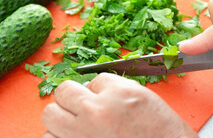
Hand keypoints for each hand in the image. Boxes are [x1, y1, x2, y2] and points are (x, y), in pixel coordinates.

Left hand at [42, 73, 197, 137]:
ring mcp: (83, 135)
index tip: (103, 100)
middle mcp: (96, 113)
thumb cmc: (162, 131)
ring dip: (61, 118)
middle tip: (81, 106)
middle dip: (71, 97)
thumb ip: (114, 89)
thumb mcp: (143, 97)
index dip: (97, 90)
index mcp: (117, 94)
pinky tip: (72, 137)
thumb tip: (93, 89)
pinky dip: (58, 137)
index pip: (91, 80)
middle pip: (63, 91)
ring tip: (75, 126)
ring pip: (50, 116)